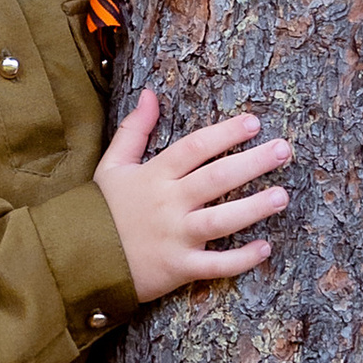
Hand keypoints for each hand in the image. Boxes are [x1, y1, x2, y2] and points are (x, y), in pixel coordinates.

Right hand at [93, 90, 290, 303]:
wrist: (79, 258)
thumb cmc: (101, 209)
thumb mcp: (113, 164)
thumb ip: (134, 129)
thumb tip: (150, 94)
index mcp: (154, 176)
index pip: (194, 147)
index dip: (225, 133)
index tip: (253, 123)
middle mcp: (168, 204)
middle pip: (216, 178)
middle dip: (253, 163)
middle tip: (284, 150)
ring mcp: (175, 237)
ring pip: (220, 221)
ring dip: (253, 208)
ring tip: (282, 196)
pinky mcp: (178, 268)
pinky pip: (215, 265)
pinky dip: (240, 259)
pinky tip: (265, 248)